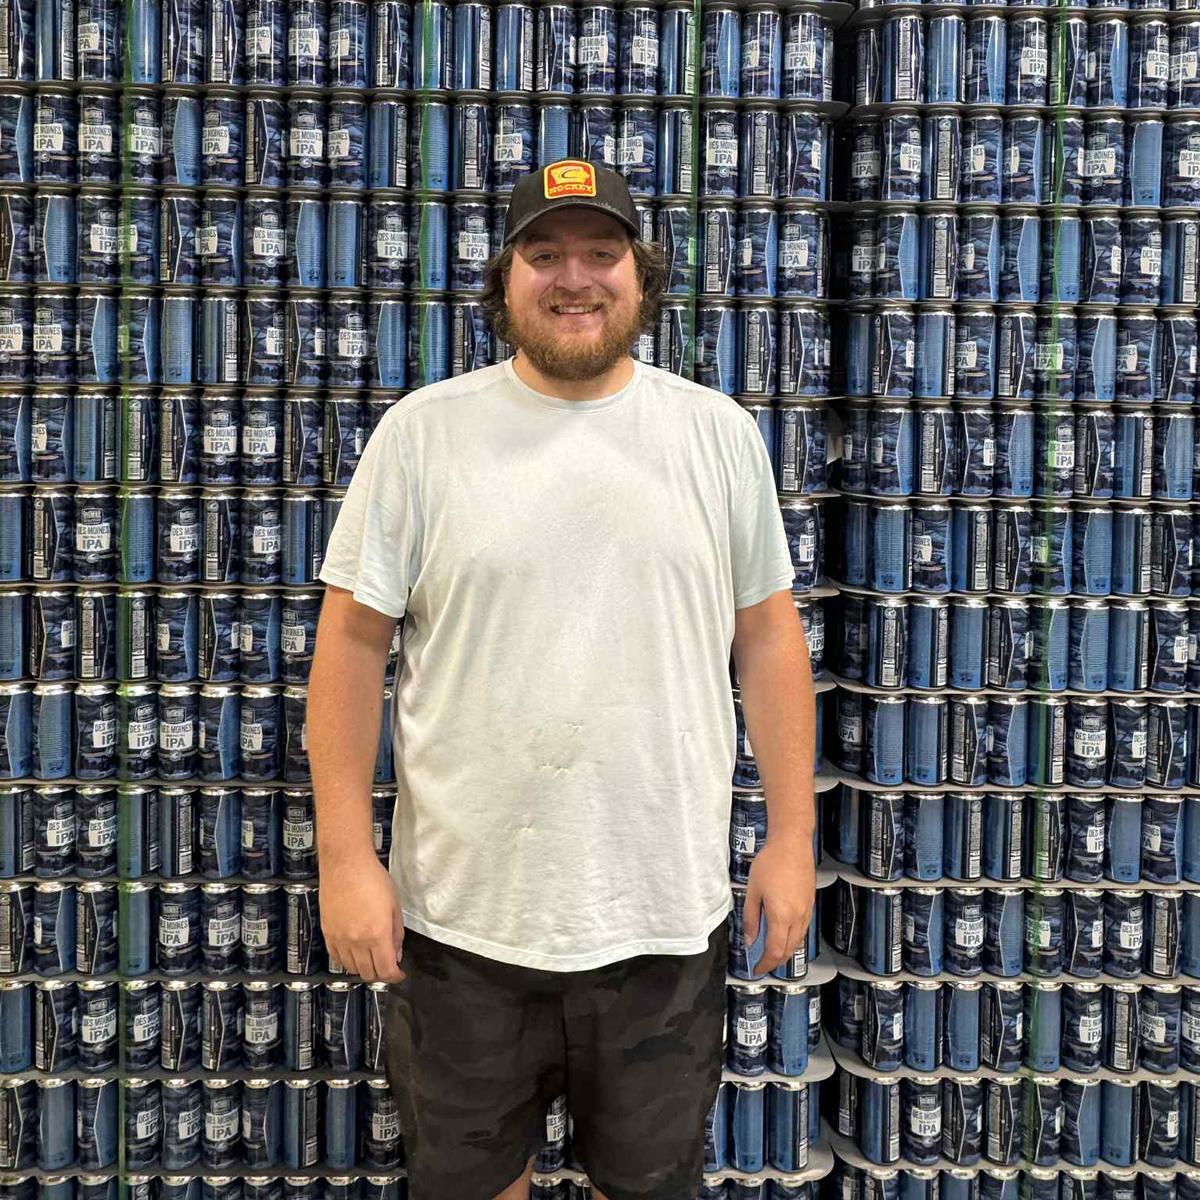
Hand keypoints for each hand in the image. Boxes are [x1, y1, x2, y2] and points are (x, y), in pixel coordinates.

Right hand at [319, 856, 406, 982]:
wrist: (345, 864)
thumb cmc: (374, 880)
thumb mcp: (394, 905)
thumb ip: (397, 934)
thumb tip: (396, 955)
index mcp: (378, 935)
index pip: (386, 970)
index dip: (394, 977)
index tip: (399, 974)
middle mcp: (357, 942)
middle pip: (369, 973)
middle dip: (381, 973)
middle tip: (387, 965)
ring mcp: (340, 939)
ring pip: (352, 968)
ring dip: (364, 968)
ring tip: (371, 957)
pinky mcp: (327, 933)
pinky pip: (337, 958)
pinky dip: (347, 961)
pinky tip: (355, 952)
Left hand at [743, 833, 815, 976]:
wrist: (792, 844)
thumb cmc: (770, 863)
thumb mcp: (753, 891)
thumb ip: (750, 918)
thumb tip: (749, 941)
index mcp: (781, 916)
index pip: (774, 951)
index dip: (765, 964)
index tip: (757, 969)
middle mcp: (797, 917)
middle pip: (788, 950)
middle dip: (775, 962)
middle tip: (762, 964)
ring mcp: (806, 911)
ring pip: (798, 941)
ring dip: (785, 951)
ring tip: (771, 952)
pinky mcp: (810, 904)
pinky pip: (803, 929)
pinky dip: (793, 938)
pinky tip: (783, 934)